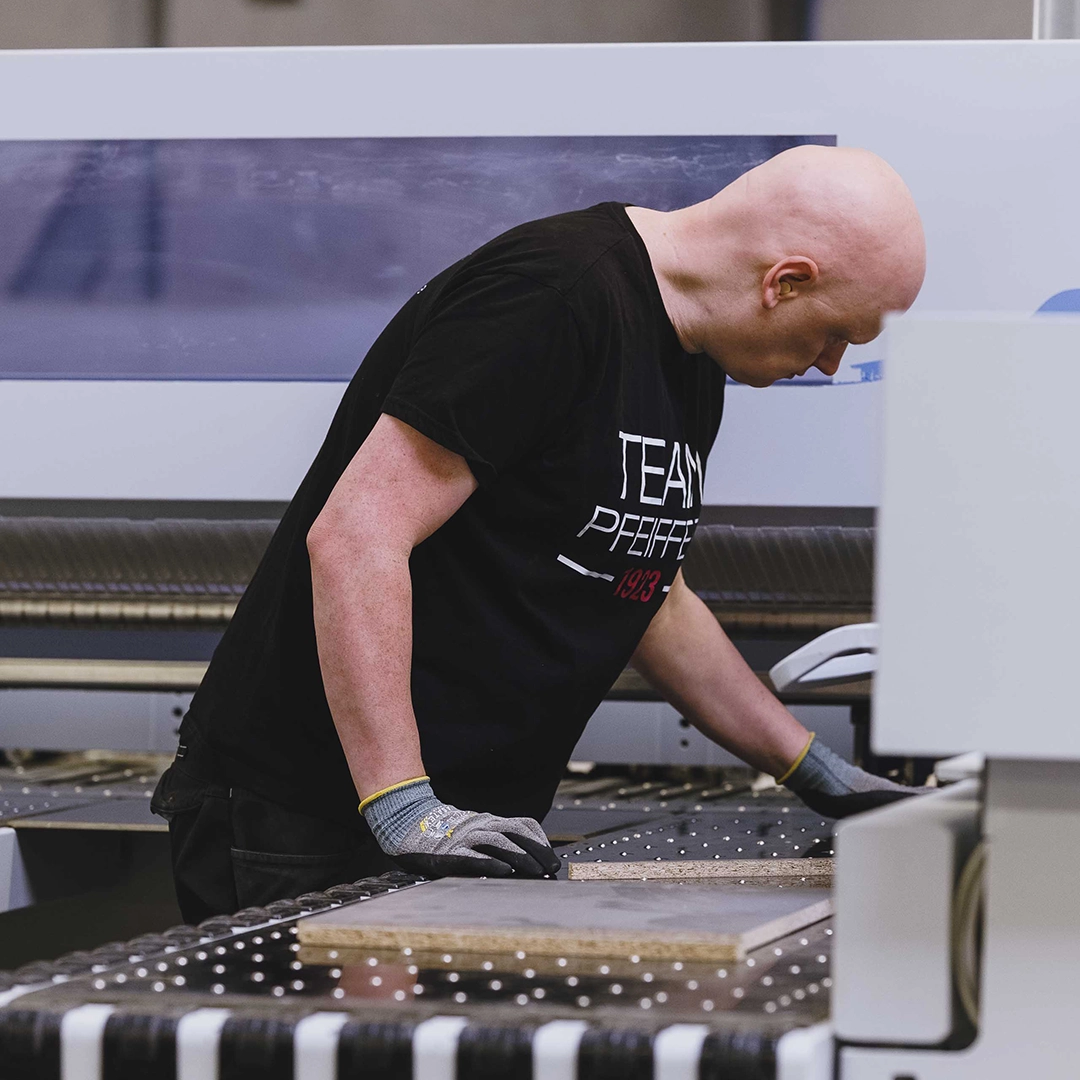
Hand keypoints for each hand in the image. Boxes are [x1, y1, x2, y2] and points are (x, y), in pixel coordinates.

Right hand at [360, 777, 560, 878]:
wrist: (407, 824)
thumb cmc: (444, 834)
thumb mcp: (475, 830)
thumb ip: (496, 839)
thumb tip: (526, 857)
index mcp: (488, 820)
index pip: (522, 824)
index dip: (539, 840)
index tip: (552, 858)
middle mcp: (479, 825)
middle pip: (514, 834)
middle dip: (536, 851)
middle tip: (550, 868)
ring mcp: (464, 837)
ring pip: (497, 843)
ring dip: (520, 857)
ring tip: (535, 871)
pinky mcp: (449, 853)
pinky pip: (473, 857)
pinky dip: (490, 864)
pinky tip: (504, 871)